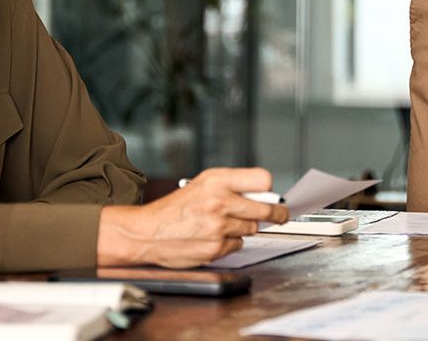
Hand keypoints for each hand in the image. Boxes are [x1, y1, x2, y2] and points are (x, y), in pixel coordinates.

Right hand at [97, 168, 288, 267]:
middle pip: (266, 209)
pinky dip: (230, 242)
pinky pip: (238, 245)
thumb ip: (231, 185)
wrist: (147, 232)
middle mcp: (220, 201)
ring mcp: (219, 226)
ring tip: (223, 223)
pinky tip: (213, 236)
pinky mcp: (216, 247)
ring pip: (252, 228)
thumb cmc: (175, 209)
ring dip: (244, 228)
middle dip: (275, 214)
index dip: (269, 189)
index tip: (273, 195)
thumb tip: (263, 194)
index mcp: (217, 180)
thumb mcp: (201, 184)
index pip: (263, 179)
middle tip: (280, 215)